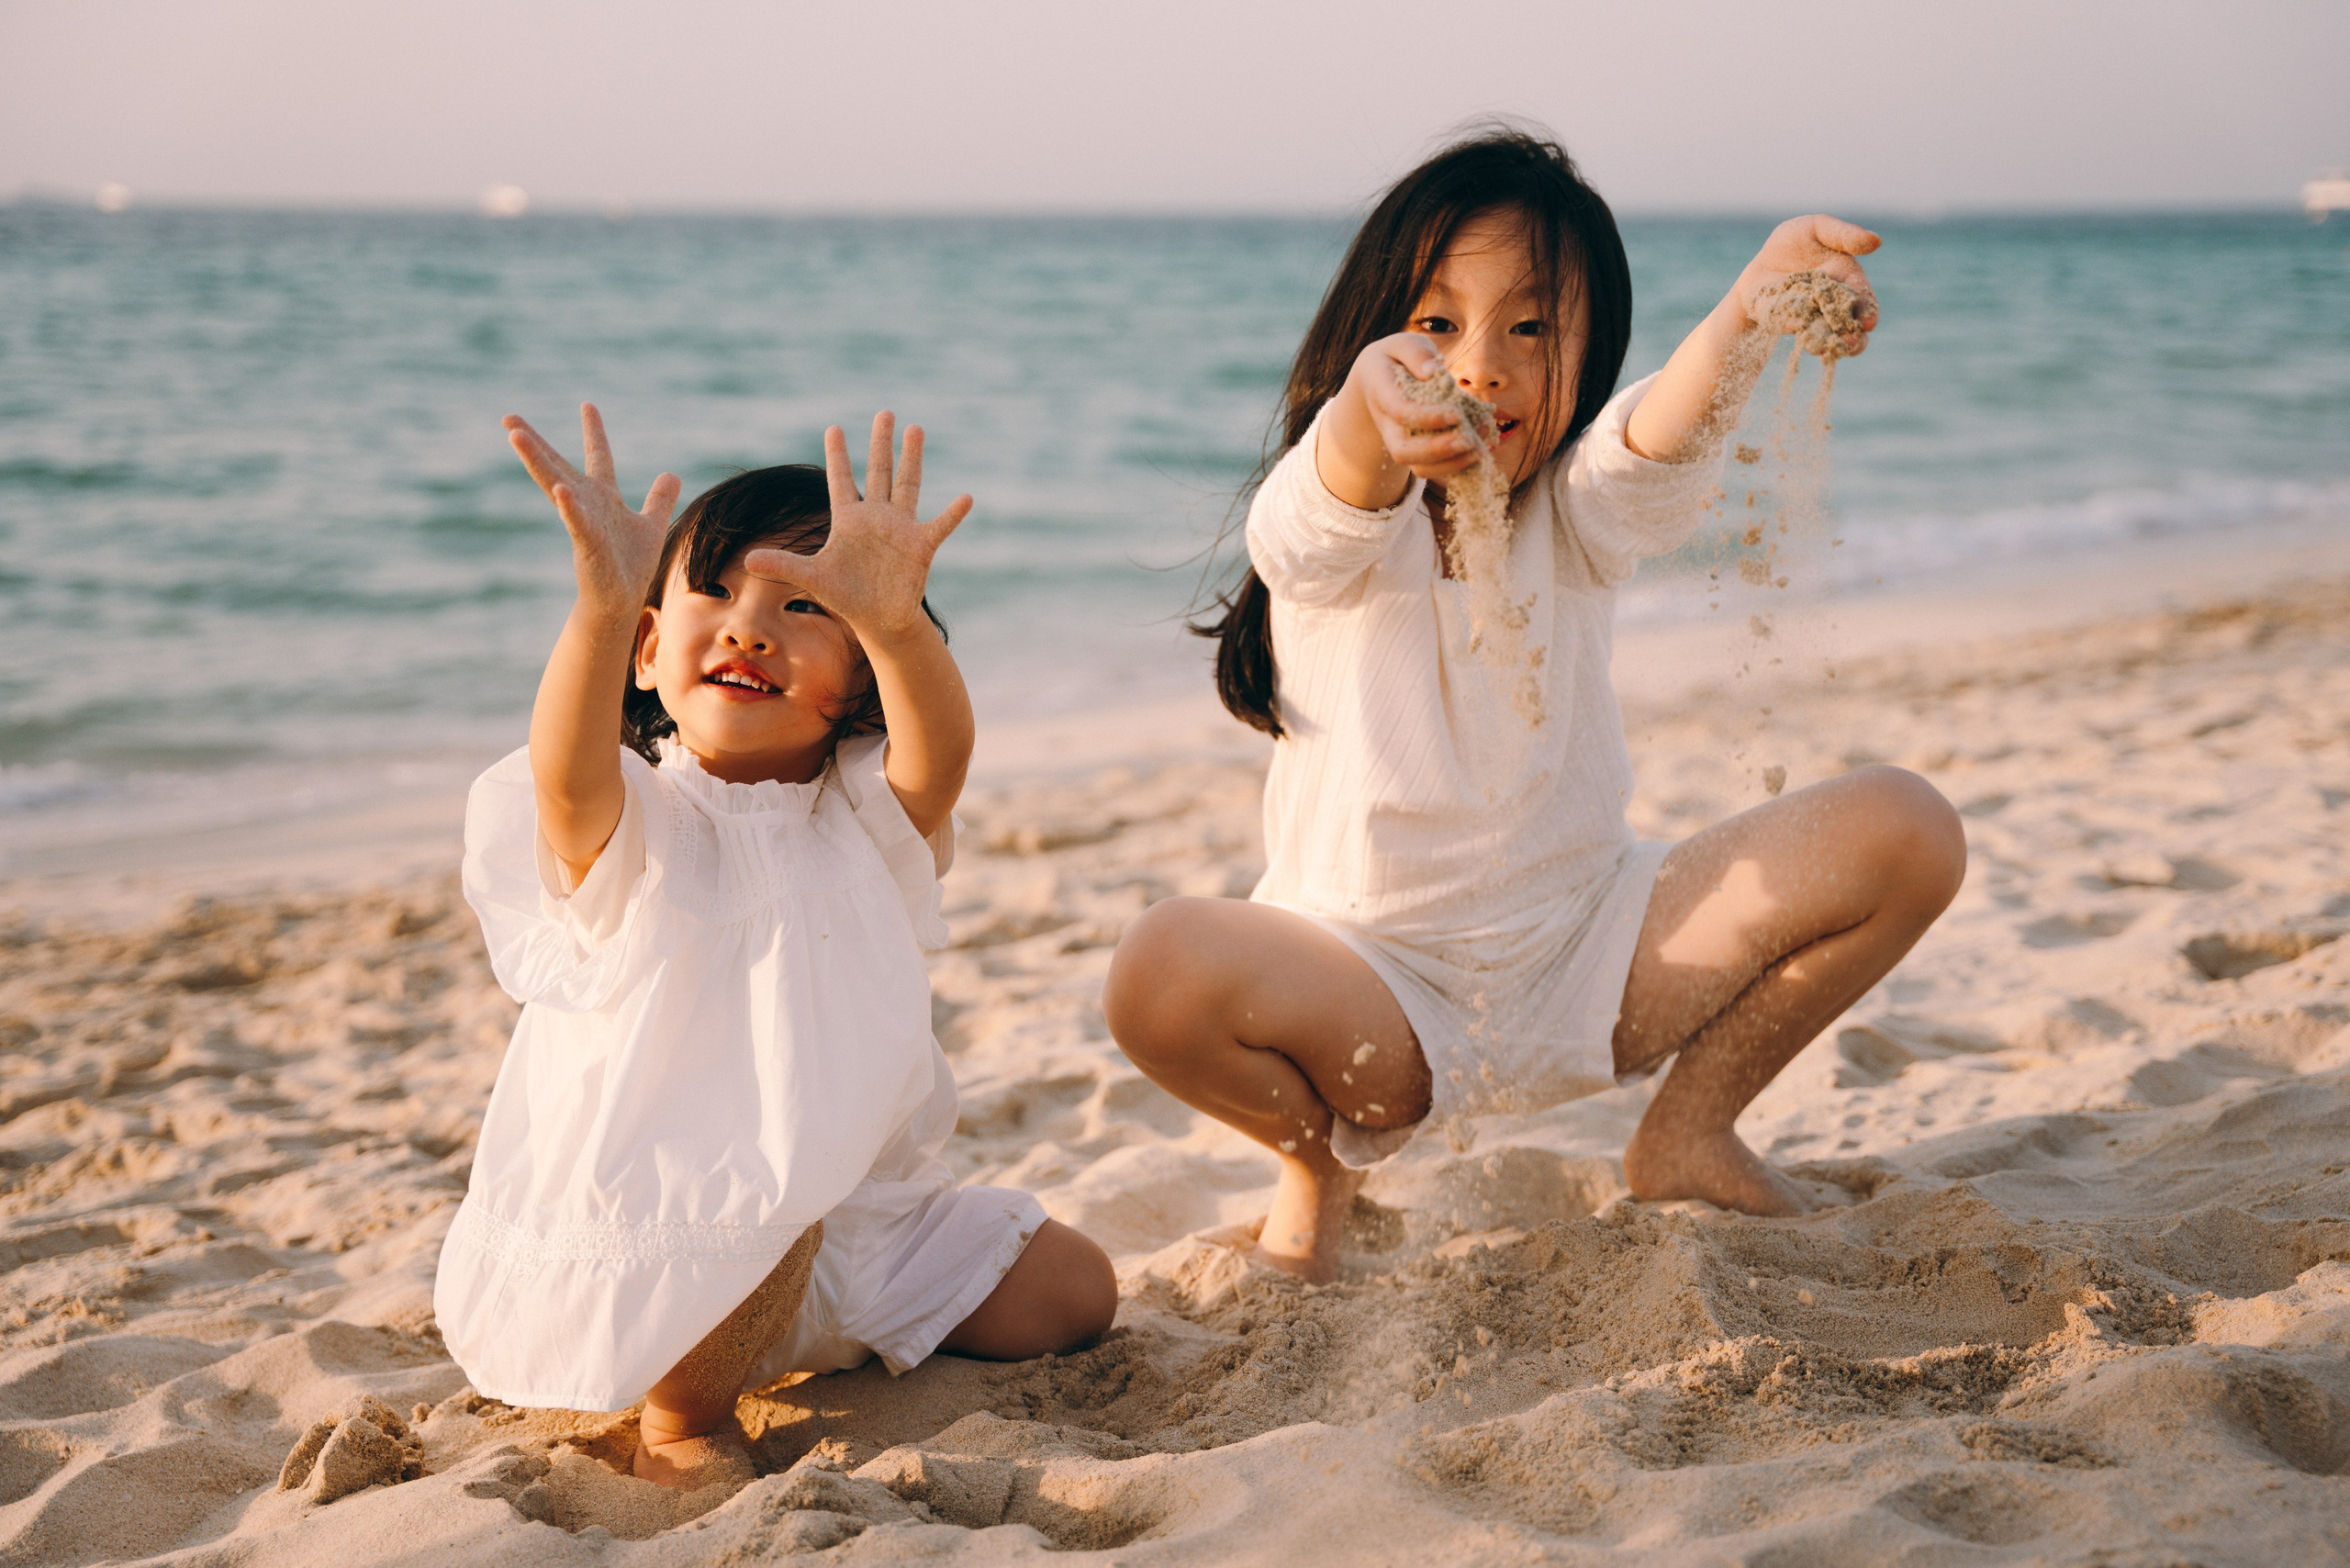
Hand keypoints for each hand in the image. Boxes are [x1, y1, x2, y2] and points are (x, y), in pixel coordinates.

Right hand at [505, 405, 682, 614]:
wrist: (621, 599)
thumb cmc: (630, 565)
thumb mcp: (652, 524)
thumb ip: (660, 499)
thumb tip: (672, 474)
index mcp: (604, 496)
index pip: (598, 455)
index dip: (593, 430)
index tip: (587, 404)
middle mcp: (588, 503)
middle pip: (558, 464)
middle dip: (534, 442)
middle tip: (508, 418)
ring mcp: (583, 520)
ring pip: (555, 484)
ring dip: (536, 460)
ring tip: (515, 435)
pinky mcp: (587, 543)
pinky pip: (576, 521)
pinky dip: (569, 506)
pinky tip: (561, 490)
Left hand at [744, 412, 971, 646]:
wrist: (879, 619)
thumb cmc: (847, 596)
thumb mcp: (812, 578)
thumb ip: (782, 565)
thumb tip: (747, 560)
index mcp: (849, 520)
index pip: (841, 481)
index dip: (838, 456)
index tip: (834, 428)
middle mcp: (876, 517)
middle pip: (879, 472)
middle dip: (880, 443)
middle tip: (884, 412)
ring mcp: (901, 528)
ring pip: (908, 485)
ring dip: (912, 458)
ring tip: (915, 428)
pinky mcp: (921, 546)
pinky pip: (939, 526)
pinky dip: (952, 514)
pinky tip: (965, 498)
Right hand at [1345, 333, 1486, 480]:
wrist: (1377, 379)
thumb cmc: (1396, 358)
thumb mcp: (1403, 344)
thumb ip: (1416, 353)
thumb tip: (1434, 372)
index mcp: (1381, 393)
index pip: (1399, 411)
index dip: (1427, 417)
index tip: (1456, 414)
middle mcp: (1386, 424)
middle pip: (1403, 451)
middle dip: (1438, 450)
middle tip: (1469, 441)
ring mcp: (1399, 441)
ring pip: (1418, 467)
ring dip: (1451, 464)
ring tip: (1482, 448)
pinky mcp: (1415, 451)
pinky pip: (1432, 469)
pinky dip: (1458, 466)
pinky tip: (1481, 452)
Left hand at [1732, 215, 1882, 355]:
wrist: (1761, 261)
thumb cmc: (1796, 241)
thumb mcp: (1819, 228)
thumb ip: (1845, 235)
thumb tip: (1876, 241)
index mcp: (1847, 281)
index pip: (1863, 299)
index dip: (1867, 311)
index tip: (1869, 322)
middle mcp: (1833, 304)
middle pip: (1848, 324)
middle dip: (1852, 336)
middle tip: (1851, 344)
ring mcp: (1811, 317)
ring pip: (1825, 335)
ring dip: (1828, 343)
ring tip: (1826, 349)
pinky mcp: (1786, 323)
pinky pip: (1793, 329)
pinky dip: (1799, 333)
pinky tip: (1805, 340)